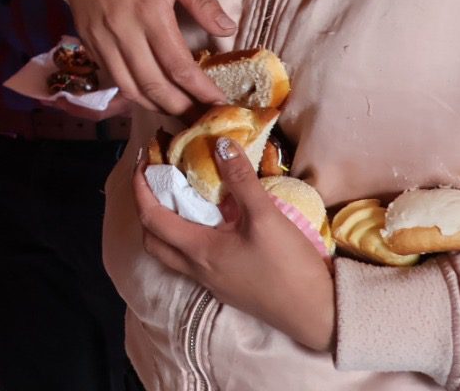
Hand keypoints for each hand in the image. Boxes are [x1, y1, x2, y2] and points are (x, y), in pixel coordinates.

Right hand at [65, 0, 232, 115]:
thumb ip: (201, 0)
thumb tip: (228, 31)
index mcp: (149, 13)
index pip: (178, 66)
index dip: (201, 91)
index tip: (220, 104)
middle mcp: (122, 32)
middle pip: (153, 85)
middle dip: (180, 107)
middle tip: (201, 118)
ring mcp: (101, 39)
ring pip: (129, 88)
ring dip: (155, 106)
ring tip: (178, 112)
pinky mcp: (88, 40)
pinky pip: (111, 76)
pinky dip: (132, 91)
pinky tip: (149, 93)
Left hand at [133, 139, 334, 351]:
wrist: (319, 316)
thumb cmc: (290, 268)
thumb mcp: (267, 218)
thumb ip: (242, 180)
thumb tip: (221, 144)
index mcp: (198, 251)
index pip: (151, 217)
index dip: (140, 189)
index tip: (142, 163)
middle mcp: (198, 270)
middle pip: (153, 239)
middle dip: (147, 209)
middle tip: (156, 182)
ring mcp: (212, 282)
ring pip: (172, 253)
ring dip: (166, 226)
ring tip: (181, 199)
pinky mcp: (228, 288)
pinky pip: (193, 261)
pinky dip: (189, 238)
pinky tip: (211, 224)